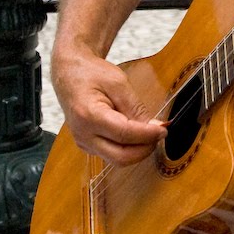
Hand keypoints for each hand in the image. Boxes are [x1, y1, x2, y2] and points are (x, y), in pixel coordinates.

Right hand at [52, 45, 166, 164]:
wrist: (69, 73)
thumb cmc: (91, 74)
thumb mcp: (118, 83)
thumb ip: (136, 108)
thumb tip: (155, 128)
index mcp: (88, 115)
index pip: (124, 135)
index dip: (148, 135)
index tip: (164, 130)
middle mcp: (83, 134)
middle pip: (121, 157)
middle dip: (144, 149)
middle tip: (158, 134)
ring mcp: (83, 143)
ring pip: (117, 159)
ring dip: (137, 151)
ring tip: (148, 133)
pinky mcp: (87, 146)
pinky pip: (111, 154)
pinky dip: (127, 148)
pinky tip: (134, 134)